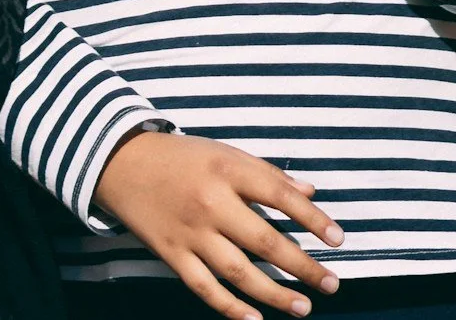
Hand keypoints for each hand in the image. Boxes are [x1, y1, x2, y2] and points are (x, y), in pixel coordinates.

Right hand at [94, 130, 342, 319]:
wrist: (117, 160)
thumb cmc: (179, 156)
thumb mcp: (222, 152)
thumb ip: (266, 173)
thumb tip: (311, 194)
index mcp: (226, 170)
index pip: (279, 196)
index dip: (312, 220)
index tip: (338, 239)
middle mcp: (210, 202)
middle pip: (265, 242)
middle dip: (303, 267)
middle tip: (331, 284)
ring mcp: (190, 231)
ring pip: (239, 271)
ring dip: (275, 293)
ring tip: (303, 307)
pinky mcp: (171, 252)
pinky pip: (204, 286)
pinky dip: (230, 307)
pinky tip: (255, 319)